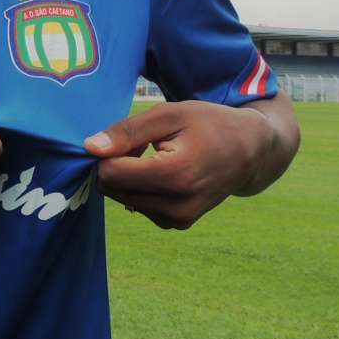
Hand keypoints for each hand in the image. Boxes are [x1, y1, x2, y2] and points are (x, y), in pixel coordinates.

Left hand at [83, 100, 274, 229]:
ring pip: (121, 197)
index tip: (126, 137)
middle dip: (115, 164)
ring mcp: (178, 219)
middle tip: (142, 145)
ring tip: (156, 155)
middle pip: (112, 188)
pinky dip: (139, 187)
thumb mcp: (169, 115)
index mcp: (176, 175)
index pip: (111, 173)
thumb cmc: (207, 124)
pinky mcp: (177, 223)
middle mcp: (178, 206)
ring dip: (127, 175)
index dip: (108, 152)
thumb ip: (127, 132)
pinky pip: (136, 205)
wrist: (249, 151)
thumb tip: (89, 147)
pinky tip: (160, 171)